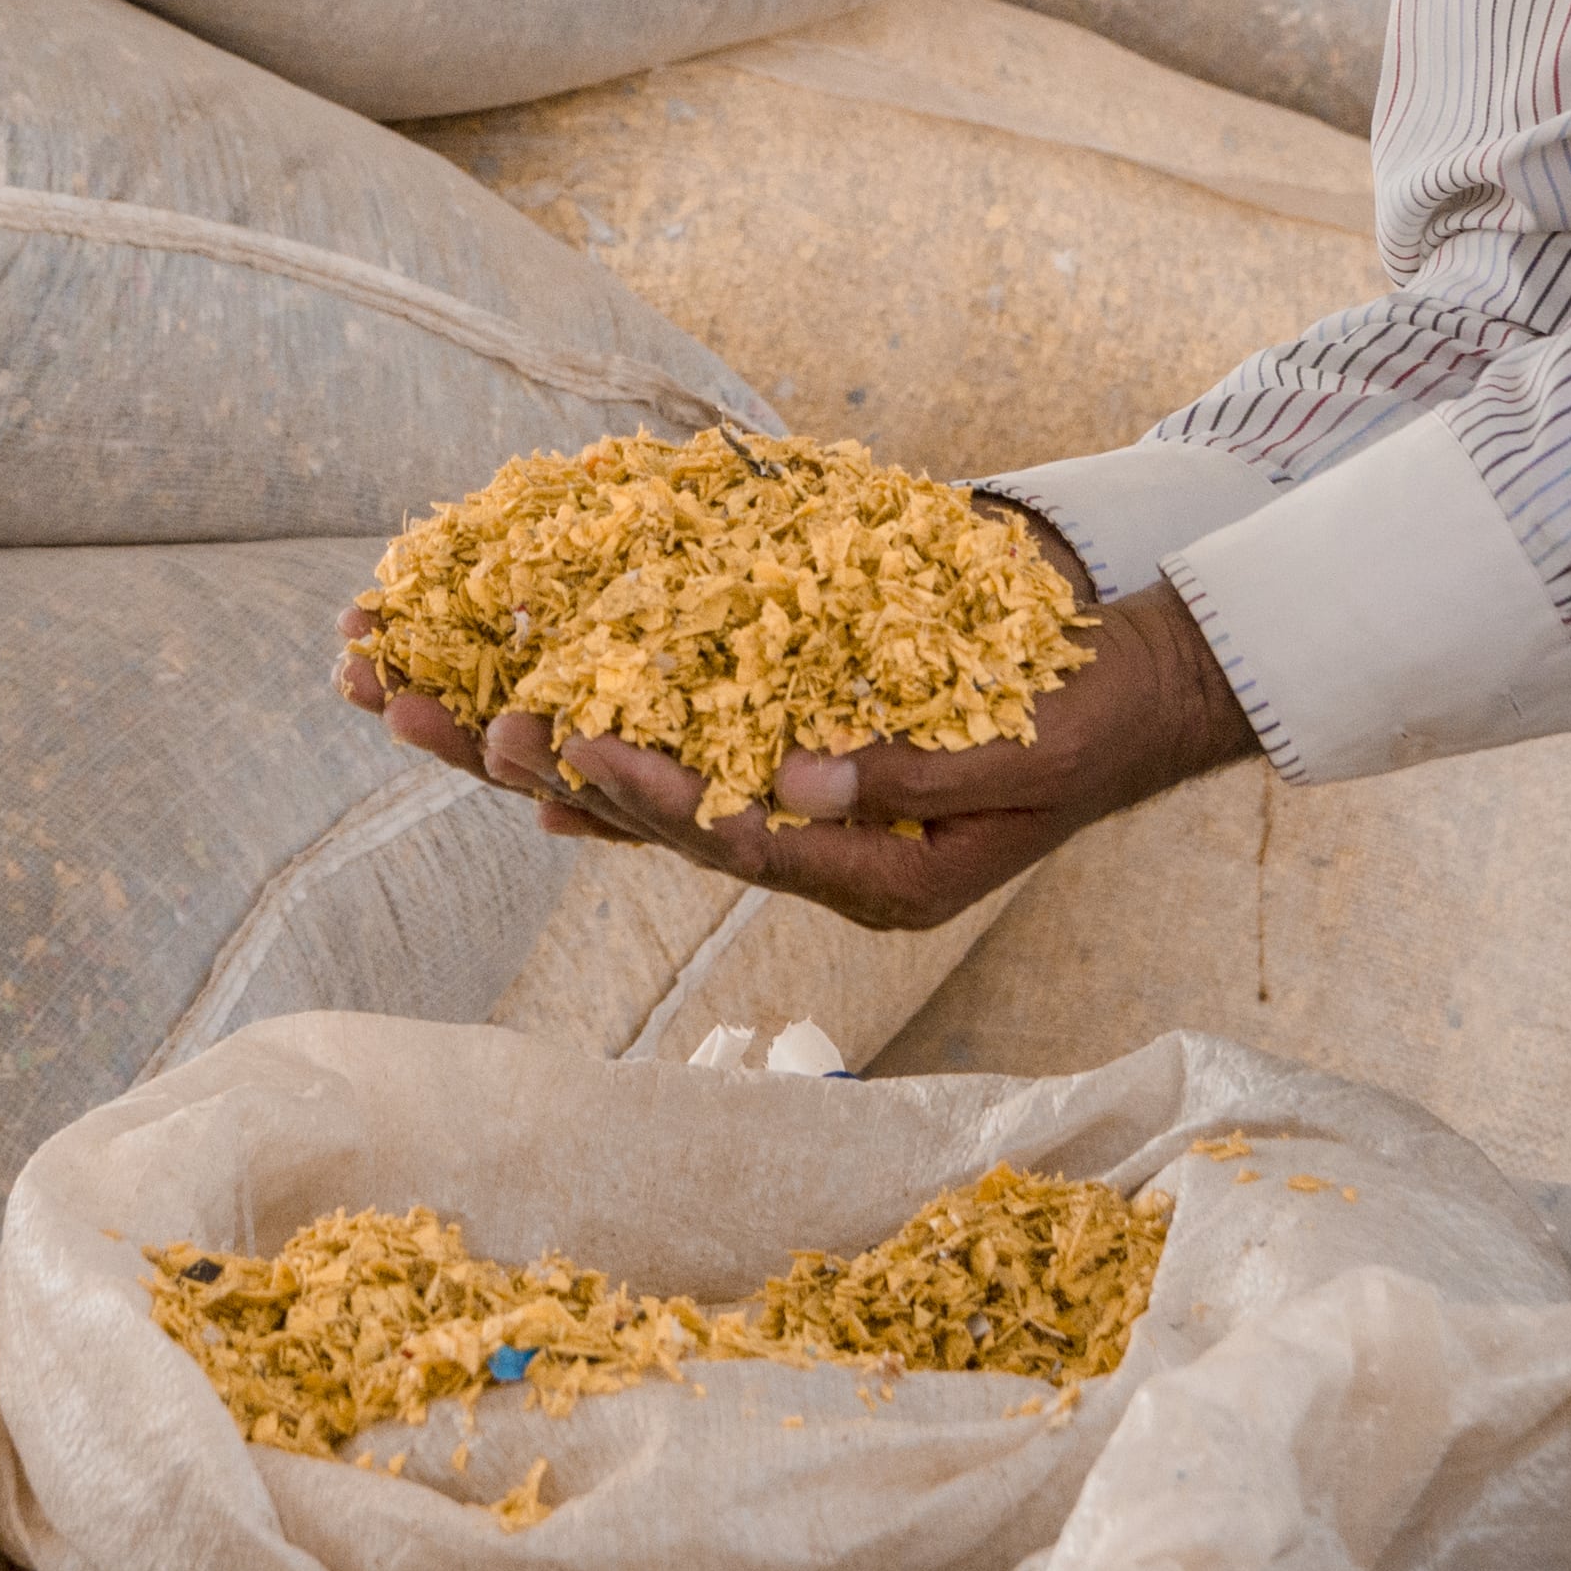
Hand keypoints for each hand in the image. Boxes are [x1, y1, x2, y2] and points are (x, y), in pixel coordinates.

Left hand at [333, 568, 1258, 934]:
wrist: (1146, 693)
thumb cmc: (1099, 715)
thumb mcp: (1032, 746)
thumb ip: (920, 768)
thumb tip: (801, 780)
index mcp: (879, 877)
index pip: (734, 838)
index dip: (644, 791)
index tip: (562, 740)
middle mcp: (827, 860)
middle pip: (660, 823)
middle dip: (541, 765)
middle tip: (430, 716)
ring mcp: (811, 823)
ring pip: (654, 797)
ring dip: (540, 752)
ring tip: (424, 710)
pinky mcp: (804, 777)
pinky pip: (687, 770)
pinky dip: (609, 752)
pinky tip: (526, 740)